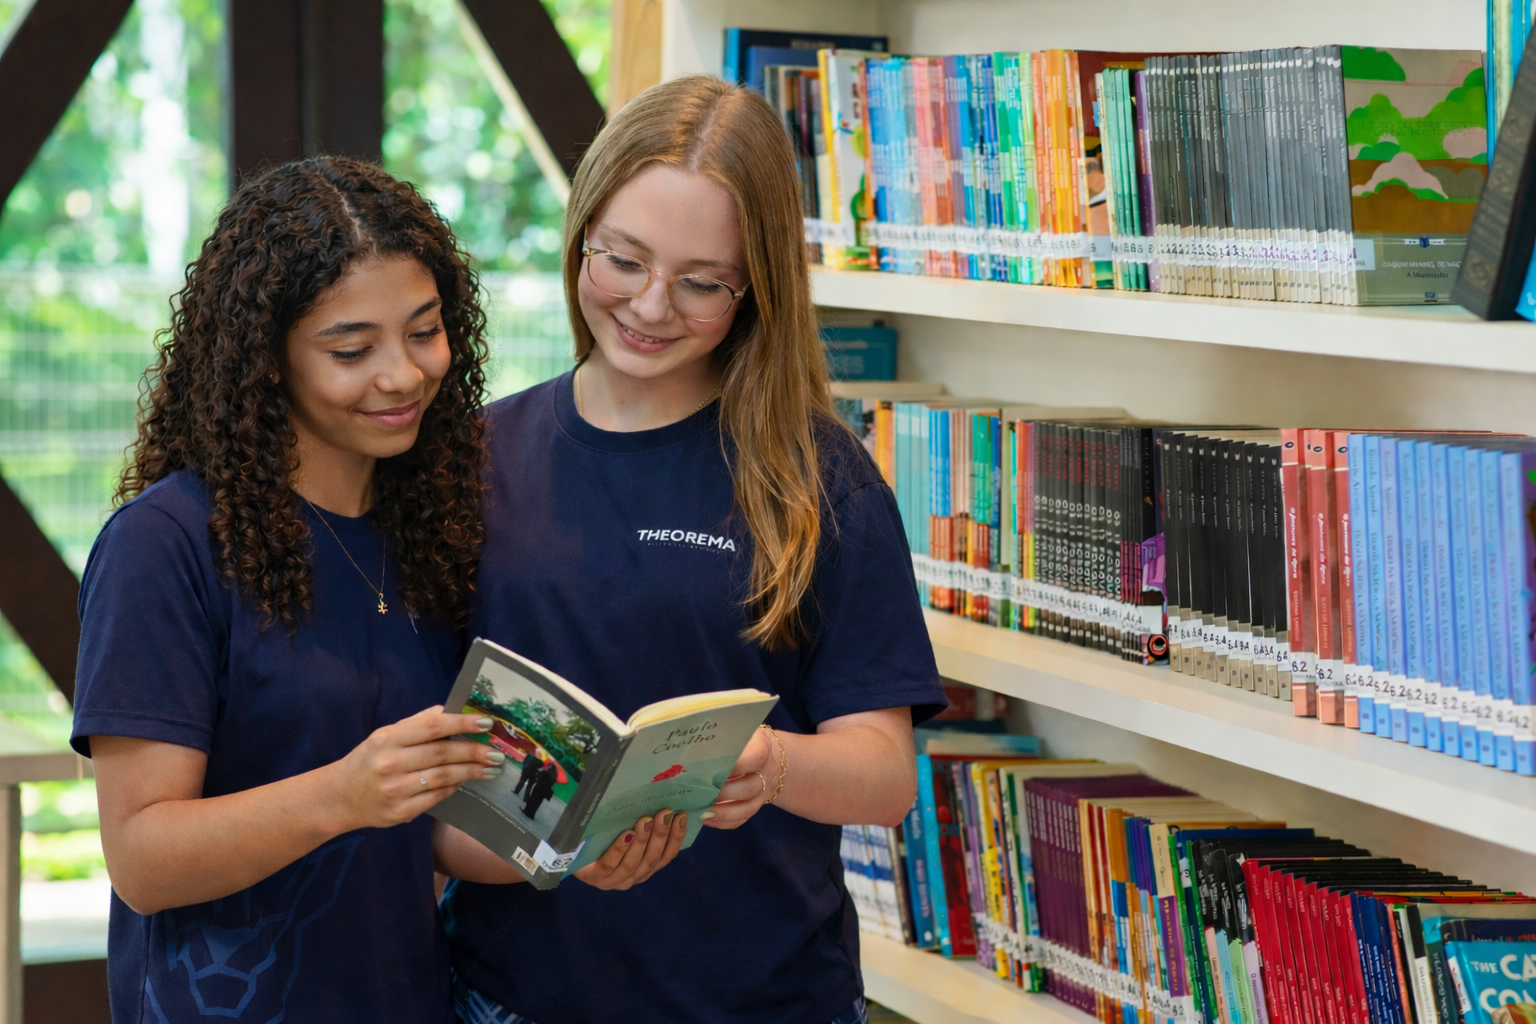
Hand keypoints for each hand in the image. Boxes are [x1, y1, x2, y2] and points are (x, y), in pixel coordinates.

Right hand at [327, 705, 502, 830]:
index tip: (486, 723)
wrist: (338, 798)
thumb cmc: (368, 761)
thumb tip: (447, 711)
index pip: (431, 727)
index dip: (461, 723)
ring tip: (490, 768)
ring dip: (471, 772)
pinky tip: (466, 782)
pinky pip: (435, 797)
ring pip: (443, 777)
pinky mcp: (400, 812)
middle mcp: (390, 763)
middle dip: (474, 751)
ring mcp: (395, 789)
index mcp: (387, 738)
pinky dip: (454, 788)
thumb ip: (416, 723)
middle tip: (496, 751)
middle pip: (442, 754)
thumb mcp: (384, 735)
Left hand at [571, 809, 686, 889]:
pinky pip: (611, 863)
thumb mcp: (626, 832)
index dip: (676, 837)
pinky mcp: (596, 877)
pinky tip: (626, 834)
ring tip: (645, 820)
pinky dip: (620, 849)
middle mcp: (633, 877)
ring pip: (634, 863)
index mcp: (645, 868)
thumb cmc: (603, 840)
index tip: (681, 817)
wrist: (569, 854)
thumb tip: (664, 804)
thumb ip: (644, 827)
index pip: (665, 856)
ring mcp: (614, 880)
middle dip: (660, 835)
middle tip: (665, 814)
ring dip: (642, 841)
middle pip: (651, 859)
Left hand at [706, 726, 772, 830]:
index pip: (755, 758)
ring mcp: (764, 791)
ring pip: (748, 807)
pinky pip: (744, 818)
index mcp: (762, 747)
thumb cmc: (745, 740)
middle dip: (724, 793)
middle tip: (701, 793)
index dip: (736, 766)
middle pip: (750, 787)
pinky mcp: (757, 805)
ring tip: (702, 812)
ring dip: (724, 812)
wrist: (771, 754)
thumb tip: (692, 743)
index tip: (713, 768)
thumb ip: (723, 736)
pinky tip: (707, 819)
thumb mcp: (738, 730)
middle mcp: (767, 772)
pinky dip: (725, 822)